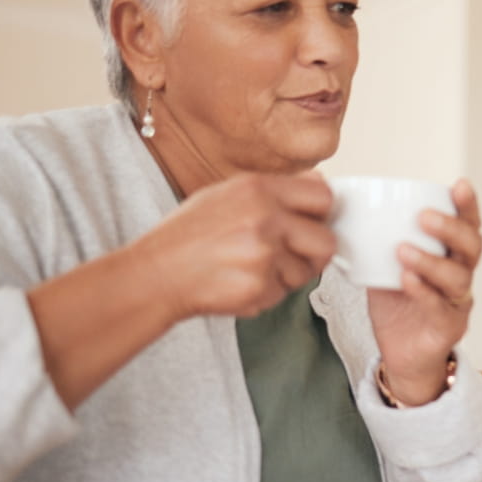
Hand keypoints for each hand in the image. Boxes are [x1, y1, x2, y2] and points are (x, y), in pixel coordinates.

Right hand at [131, 172, 335, 320]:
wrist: (155, 274)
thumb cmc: (189, 236)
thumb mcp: (227, 195)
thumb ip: (275, 192)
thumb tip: (321, 187)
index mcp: (258, 188)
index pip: (323, 197)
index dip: (322, 215)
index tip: (312, 225)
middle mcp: (264, 217)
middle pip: (326, 241)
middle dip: (313, 254)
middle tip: (291, 257)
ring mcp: (263, 254)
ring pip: (306, 273)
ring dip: (286, 277)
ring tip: (252, 269)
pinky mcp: (258, 286)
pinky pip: (283, 294)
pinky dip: (267, 293)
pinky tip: (239, 282)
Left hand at [366, 178, 481, 406]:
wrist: (401, 355)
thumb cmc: (397, 306)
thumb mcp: (385, 266)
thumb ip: (376, 241)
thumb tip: (341, 207)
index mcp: (450, 255)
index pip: (468, 225)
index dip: (468, 205)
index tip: (459, 185)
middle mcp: (460, 276)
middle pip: (472, 247)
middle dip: (452, 228)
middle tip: (423, 218)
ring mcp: (457, 303)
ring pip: (459, 278)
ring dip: (432, 260)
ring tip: (403, 250)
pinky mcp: (447, 328)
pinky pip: (441, 308)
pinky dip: (423, 291)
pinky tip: (406, 280)